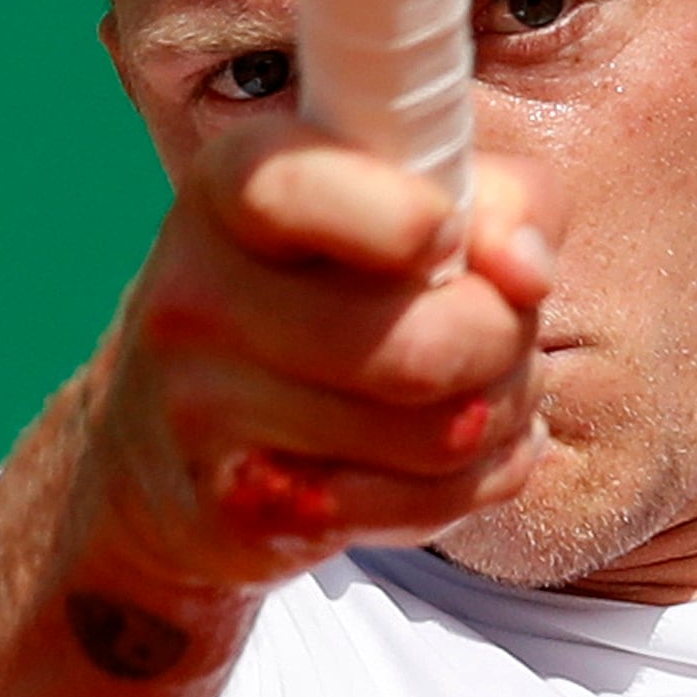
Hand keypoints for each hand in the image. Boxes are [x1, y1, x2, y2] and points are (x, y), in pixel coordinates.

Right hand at [71, 131, 561, 599]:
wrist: (170, 450)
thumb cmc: (323, 296)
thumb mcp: (404, 210)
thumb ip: (496, 203)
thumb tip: (527, 271)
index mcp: (226, 186)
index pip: (303, 188)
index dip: (413, 219)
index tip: (445, 233)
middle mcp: (195, 292)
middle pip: (422, 342)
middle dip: (507, 342)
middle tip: (507, 335)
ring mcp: (204, 409)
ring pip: (438, 432)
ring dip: (502, 414)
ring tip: (486, 394)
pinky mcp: (243, 510)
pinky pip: (421, 506)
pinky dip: (474, 484)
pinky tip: (454, 460)